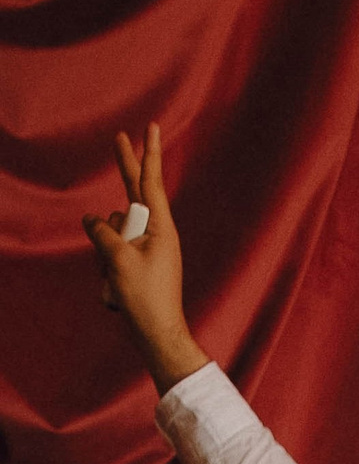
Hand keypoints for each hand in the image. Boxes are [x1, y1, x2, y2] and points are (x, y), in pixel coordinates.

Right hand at [81, 122, 207, 393]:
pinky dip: (108, 268)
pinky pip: (113, 251)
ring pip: (113, 230)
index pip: (150, 182)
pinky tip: (116, 289)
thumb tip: (92, 220)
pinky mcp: (137, 263)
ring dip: (106, 251)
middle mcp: (156, 233)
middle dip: (124, 171)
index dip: (146, 154)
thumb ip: (101, 231)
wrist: (156, 335)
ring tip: (119, 277)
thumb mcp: (117, 258)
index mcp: (161, 227)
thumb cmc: (145, 298)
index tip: (150, 128)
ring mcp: (146, 248)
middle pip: (133, 195)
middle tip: (120, 137)